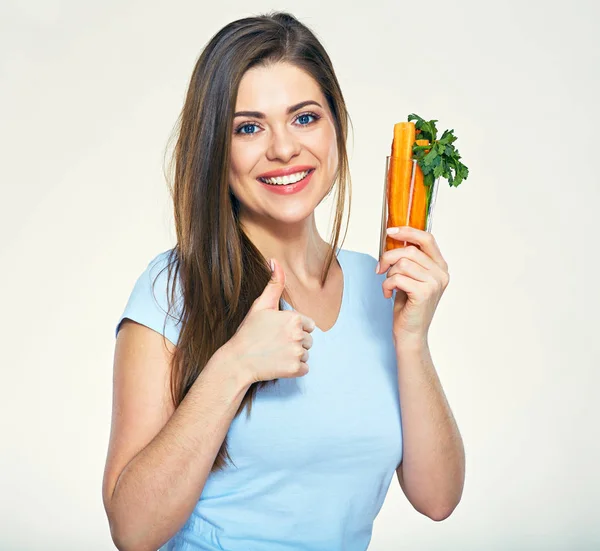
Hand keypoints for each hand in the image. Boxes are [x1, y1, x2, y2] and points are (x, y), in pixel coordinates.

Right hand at [224, 259, 315, 383]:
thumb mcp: (261, 305)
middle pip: (309, 340)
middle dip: (296, 342)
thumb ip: (274, 284)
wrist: (237, 361)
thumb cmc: (248, 332)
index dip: (294, 328)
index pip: (308, 324)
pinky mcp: (295, 369)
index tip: (278, 332)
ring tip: (276, 353)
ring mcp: (297, 353)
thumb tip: (275, 260)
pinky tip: (279, 364)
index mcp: (294, 318)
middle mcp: (299, 335)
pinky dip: (295, 369)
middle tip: (275, 343)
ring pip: (307, 354)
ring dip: (295, 355)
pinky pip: (305, 369)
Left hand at [376, 226, 449, 344]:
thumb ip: (409, 259)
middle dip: (388, 258)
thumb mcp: (410, 277)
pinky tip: (388, 294)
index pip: (427, 239)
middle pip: (410, 251)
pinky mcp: (424, 293)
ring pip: (402, 264)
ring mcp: (435, 283)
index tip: (390, 232)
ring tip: (389, 286)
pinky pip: (398, 278)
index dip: (408, 232)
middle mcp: (441, 273)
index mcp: (440, 266)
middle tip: (380, 269)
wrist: (410, 333)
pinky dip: (387, 285)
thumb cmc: (408, 306)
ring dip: (388, 275)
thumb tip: (394, 237)